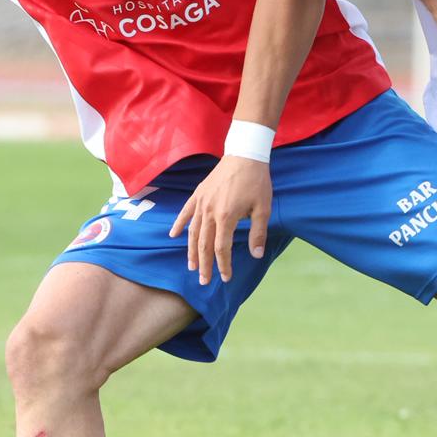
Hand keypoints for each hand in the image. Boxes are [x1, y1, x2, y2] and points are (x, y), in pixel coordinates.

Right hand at [168, 155, 272, 284]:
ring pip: (192, 232)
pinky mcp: (198, 194)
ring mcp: (201, 203)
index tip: (225, 277)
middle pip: (204, 244)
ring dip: (191, 251)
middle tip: (204, 281)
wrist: (245, 155)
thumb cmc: (257, 182)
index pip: (221, 248)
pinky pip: (185, 213)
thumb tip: (256, 255)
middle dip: (204, 265)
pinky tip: (173, 236)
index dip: (223, 265)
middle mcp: (210, 212)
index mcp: (226, 217)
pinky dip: (179, 225)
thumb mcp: (263, 208)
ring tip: (192, 266)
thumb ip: (258, 233)